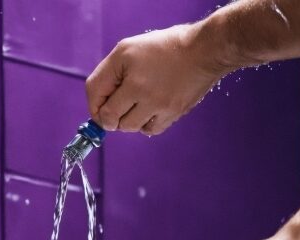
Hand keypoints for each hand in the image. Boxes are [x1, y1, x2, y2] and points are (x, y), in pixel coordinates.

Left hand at [85, 24, 227, 134]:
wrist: (204, 51)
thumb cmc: (164, 48)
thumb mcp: (127, 50)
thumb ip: (107, 75)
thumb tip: (98, 105)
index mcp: (128, 72)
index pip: (97, 98)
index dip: (95, 105)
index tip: (102, 104)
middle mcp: (142, 91)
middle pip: (111, 119)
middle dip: (111, 115)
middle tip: (121, 103)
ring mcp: (159, 105)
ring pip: (130, 127)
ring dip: (128, 120)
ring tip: (138, 103)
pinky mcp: (173, 114)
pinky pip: (150, 130)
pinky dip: (146, 124)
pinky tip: (151, 110)